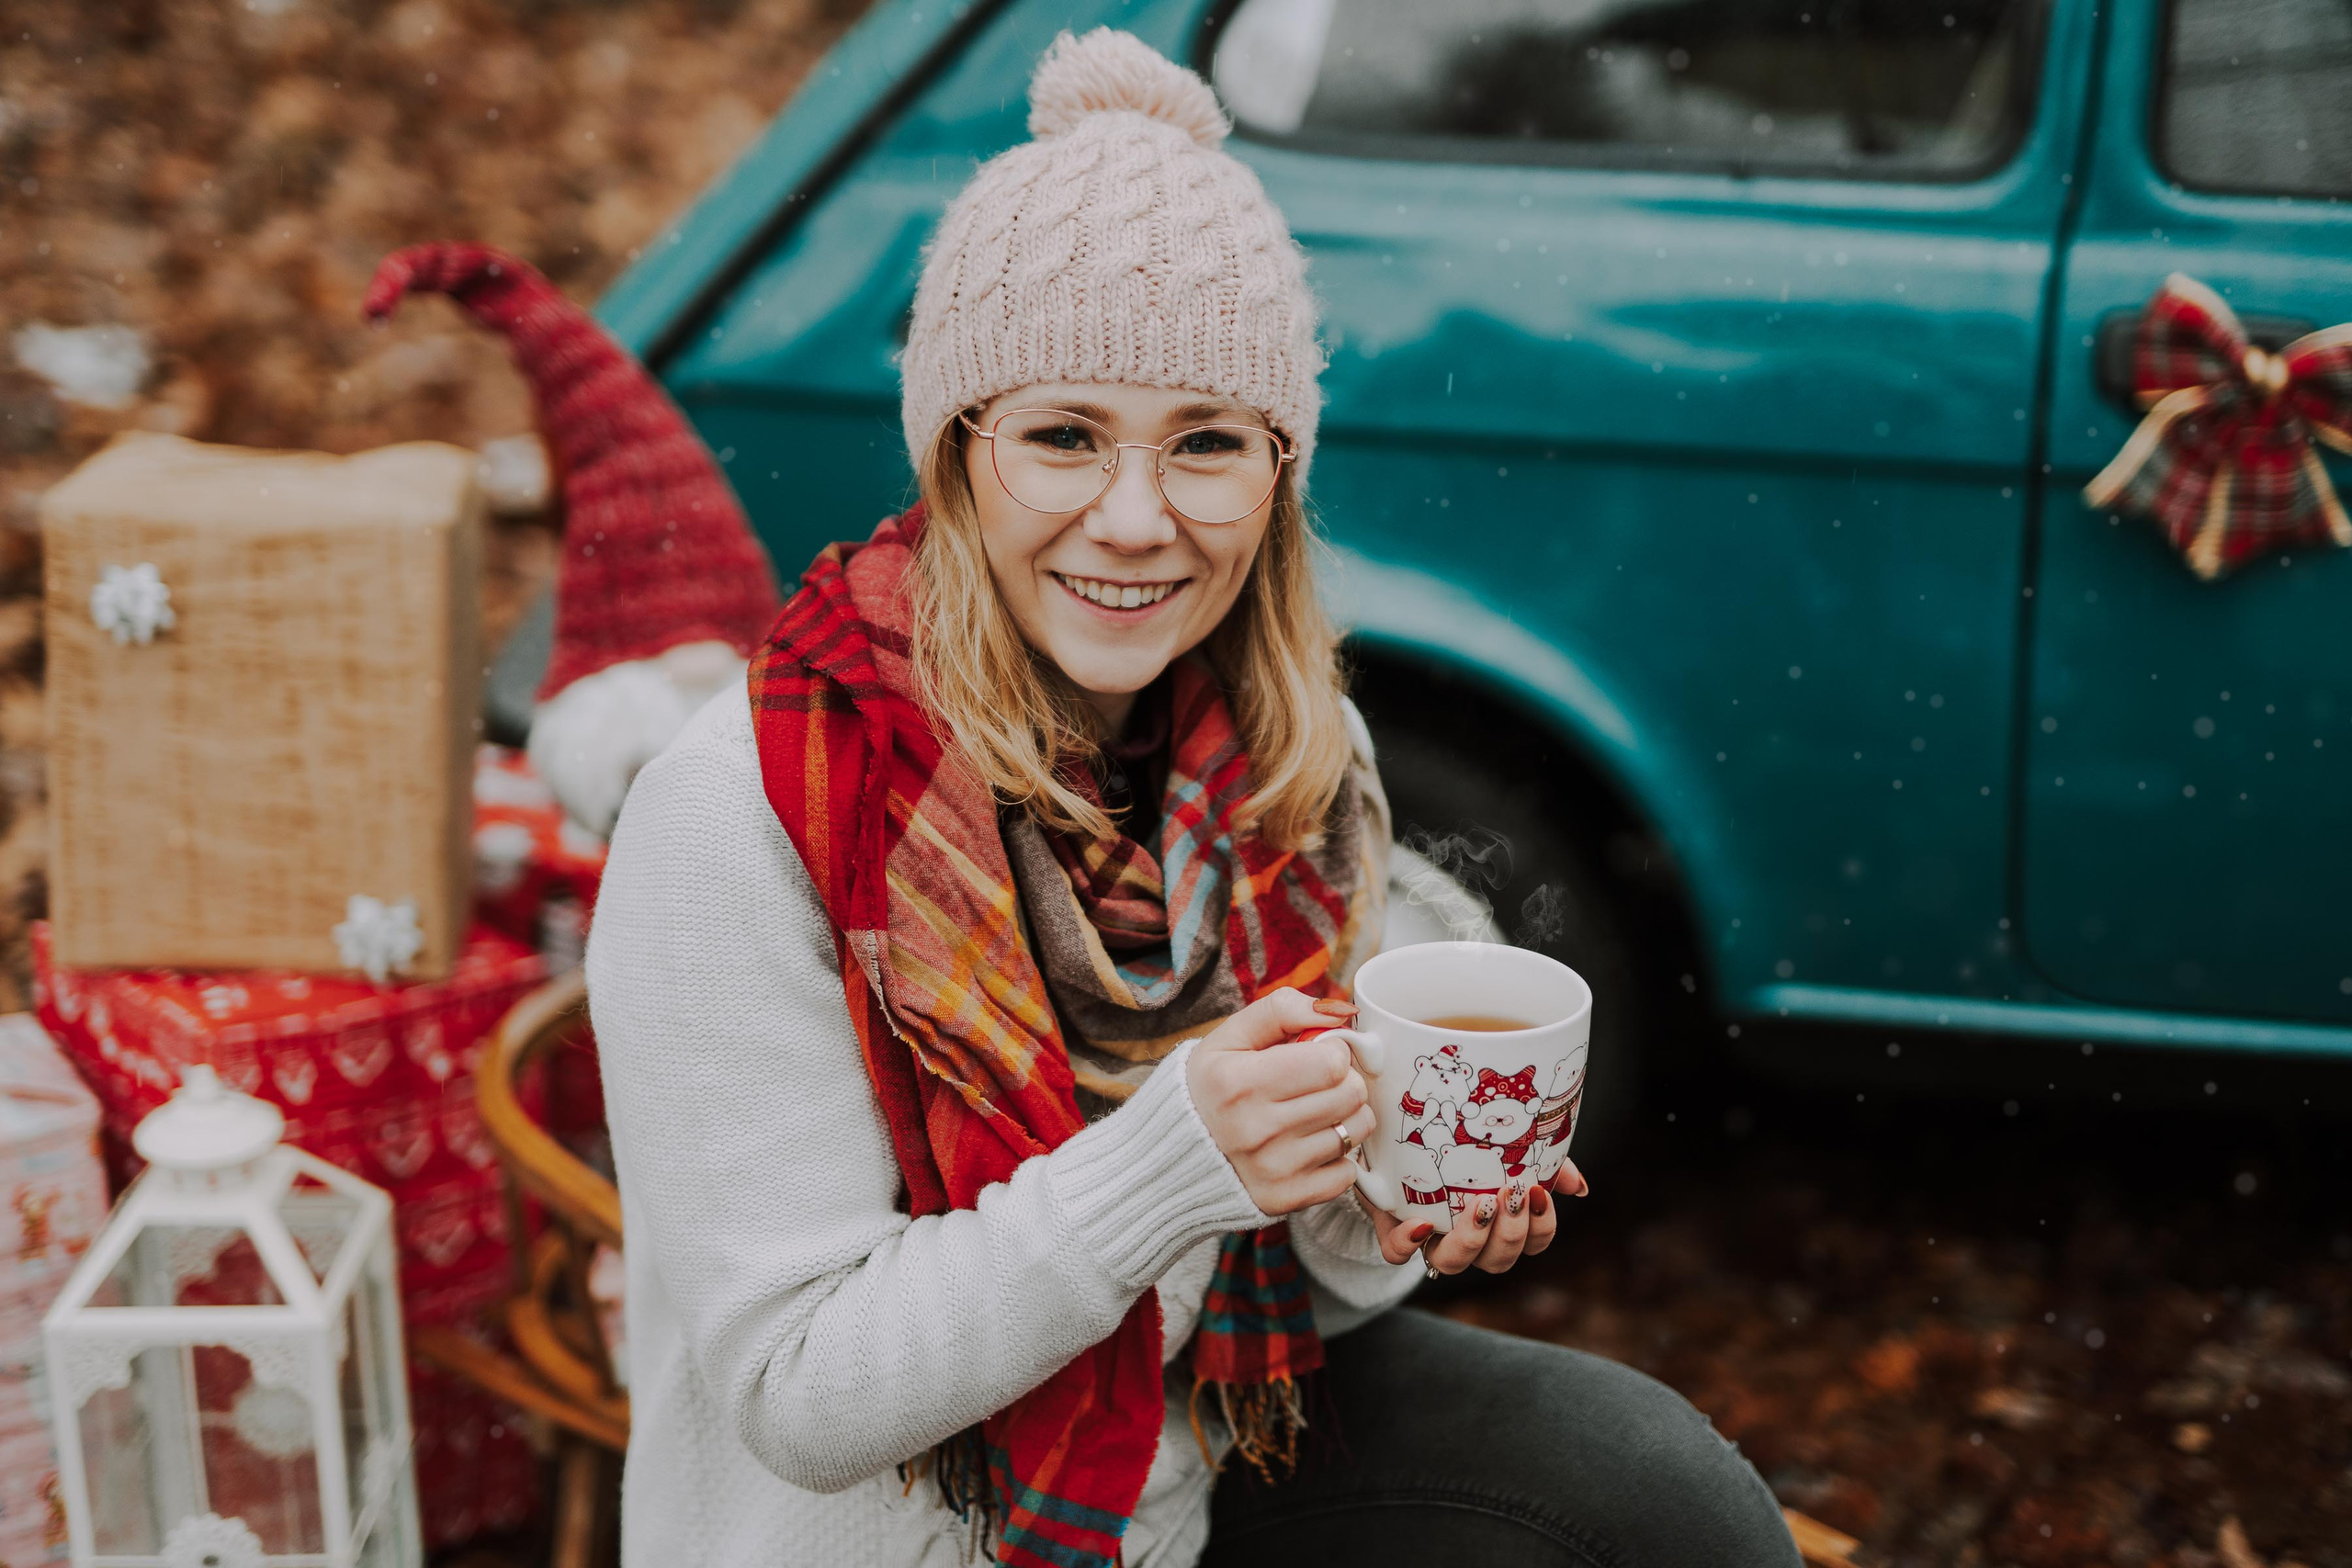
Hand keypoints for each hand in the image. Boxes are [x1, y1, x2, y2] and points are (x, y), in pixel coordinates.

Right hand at [1187, 989, 1372, 1215]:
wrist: (1175, 1156)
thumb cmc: (1210, 1088)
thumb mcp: (1230, 1037)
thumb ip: (1282, 1010)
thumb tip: (1340, 1013)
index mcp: (1240, 1082)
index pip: (1332, 1062)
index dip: (1334, 1052)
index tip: (1316, 1055)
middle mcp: (1256, 1129)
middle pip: (1350, 1094)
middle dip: (1345, 1080)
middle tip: (1320, 1083)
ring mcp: (1273, 1169)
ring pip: (1355, 1131)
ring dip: (1346, 1117)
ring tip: (1316, 1112)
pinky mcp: (1285, 1199)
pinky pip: (1347, 1173)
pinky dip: (1338, 1158)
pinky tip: (1310, 1146)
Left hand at [1360, 1158, 1589, 1275]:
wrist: (1400, 1131)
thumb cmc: (1462, 1142)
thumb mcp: (1505, 1145)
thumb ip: (1543, 1161)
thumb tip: (1579, 1186)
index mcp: (1499, 1222)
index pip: (1532, 1243)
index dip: (1541, 1229)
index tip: (1539, 1195)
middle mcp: (1468, 1239)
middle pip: (1498, 1260)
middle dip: (1511, 1232)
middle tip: (1510, 1195)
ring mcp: (1430, 1238)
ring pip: (1454, 1263)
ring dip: (1473, 1239)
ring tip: (1479, 1204)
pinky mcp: (1393, 1229)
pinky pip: (1398, 1253)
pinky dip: (1410, 1243)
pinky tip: (1423, 1222)